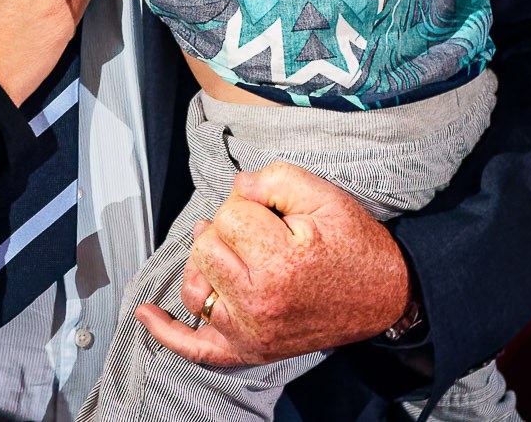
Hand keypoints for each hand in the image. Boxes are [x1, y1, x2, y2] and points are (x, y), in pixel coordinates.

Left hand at [135, 161, 411, 366]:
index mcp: (279, 263)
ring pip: (194, 287)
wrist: (385, 295)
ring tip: (227, 251)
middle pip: (206, 246)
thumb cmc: (354, 244)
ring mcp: (251, 333)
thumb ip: (272, 180)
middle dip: (228, 229)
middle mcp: (259, 303)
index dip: (250, 205)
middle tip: (262, 230)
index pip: (230, 214)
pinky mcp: (249, 350)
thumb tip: (233, 187)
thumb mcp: (323, 196)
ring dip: (204, 264)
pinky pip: (197, 349)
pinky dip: (167, 333)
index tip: (277, 214)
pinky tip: (144, 314)